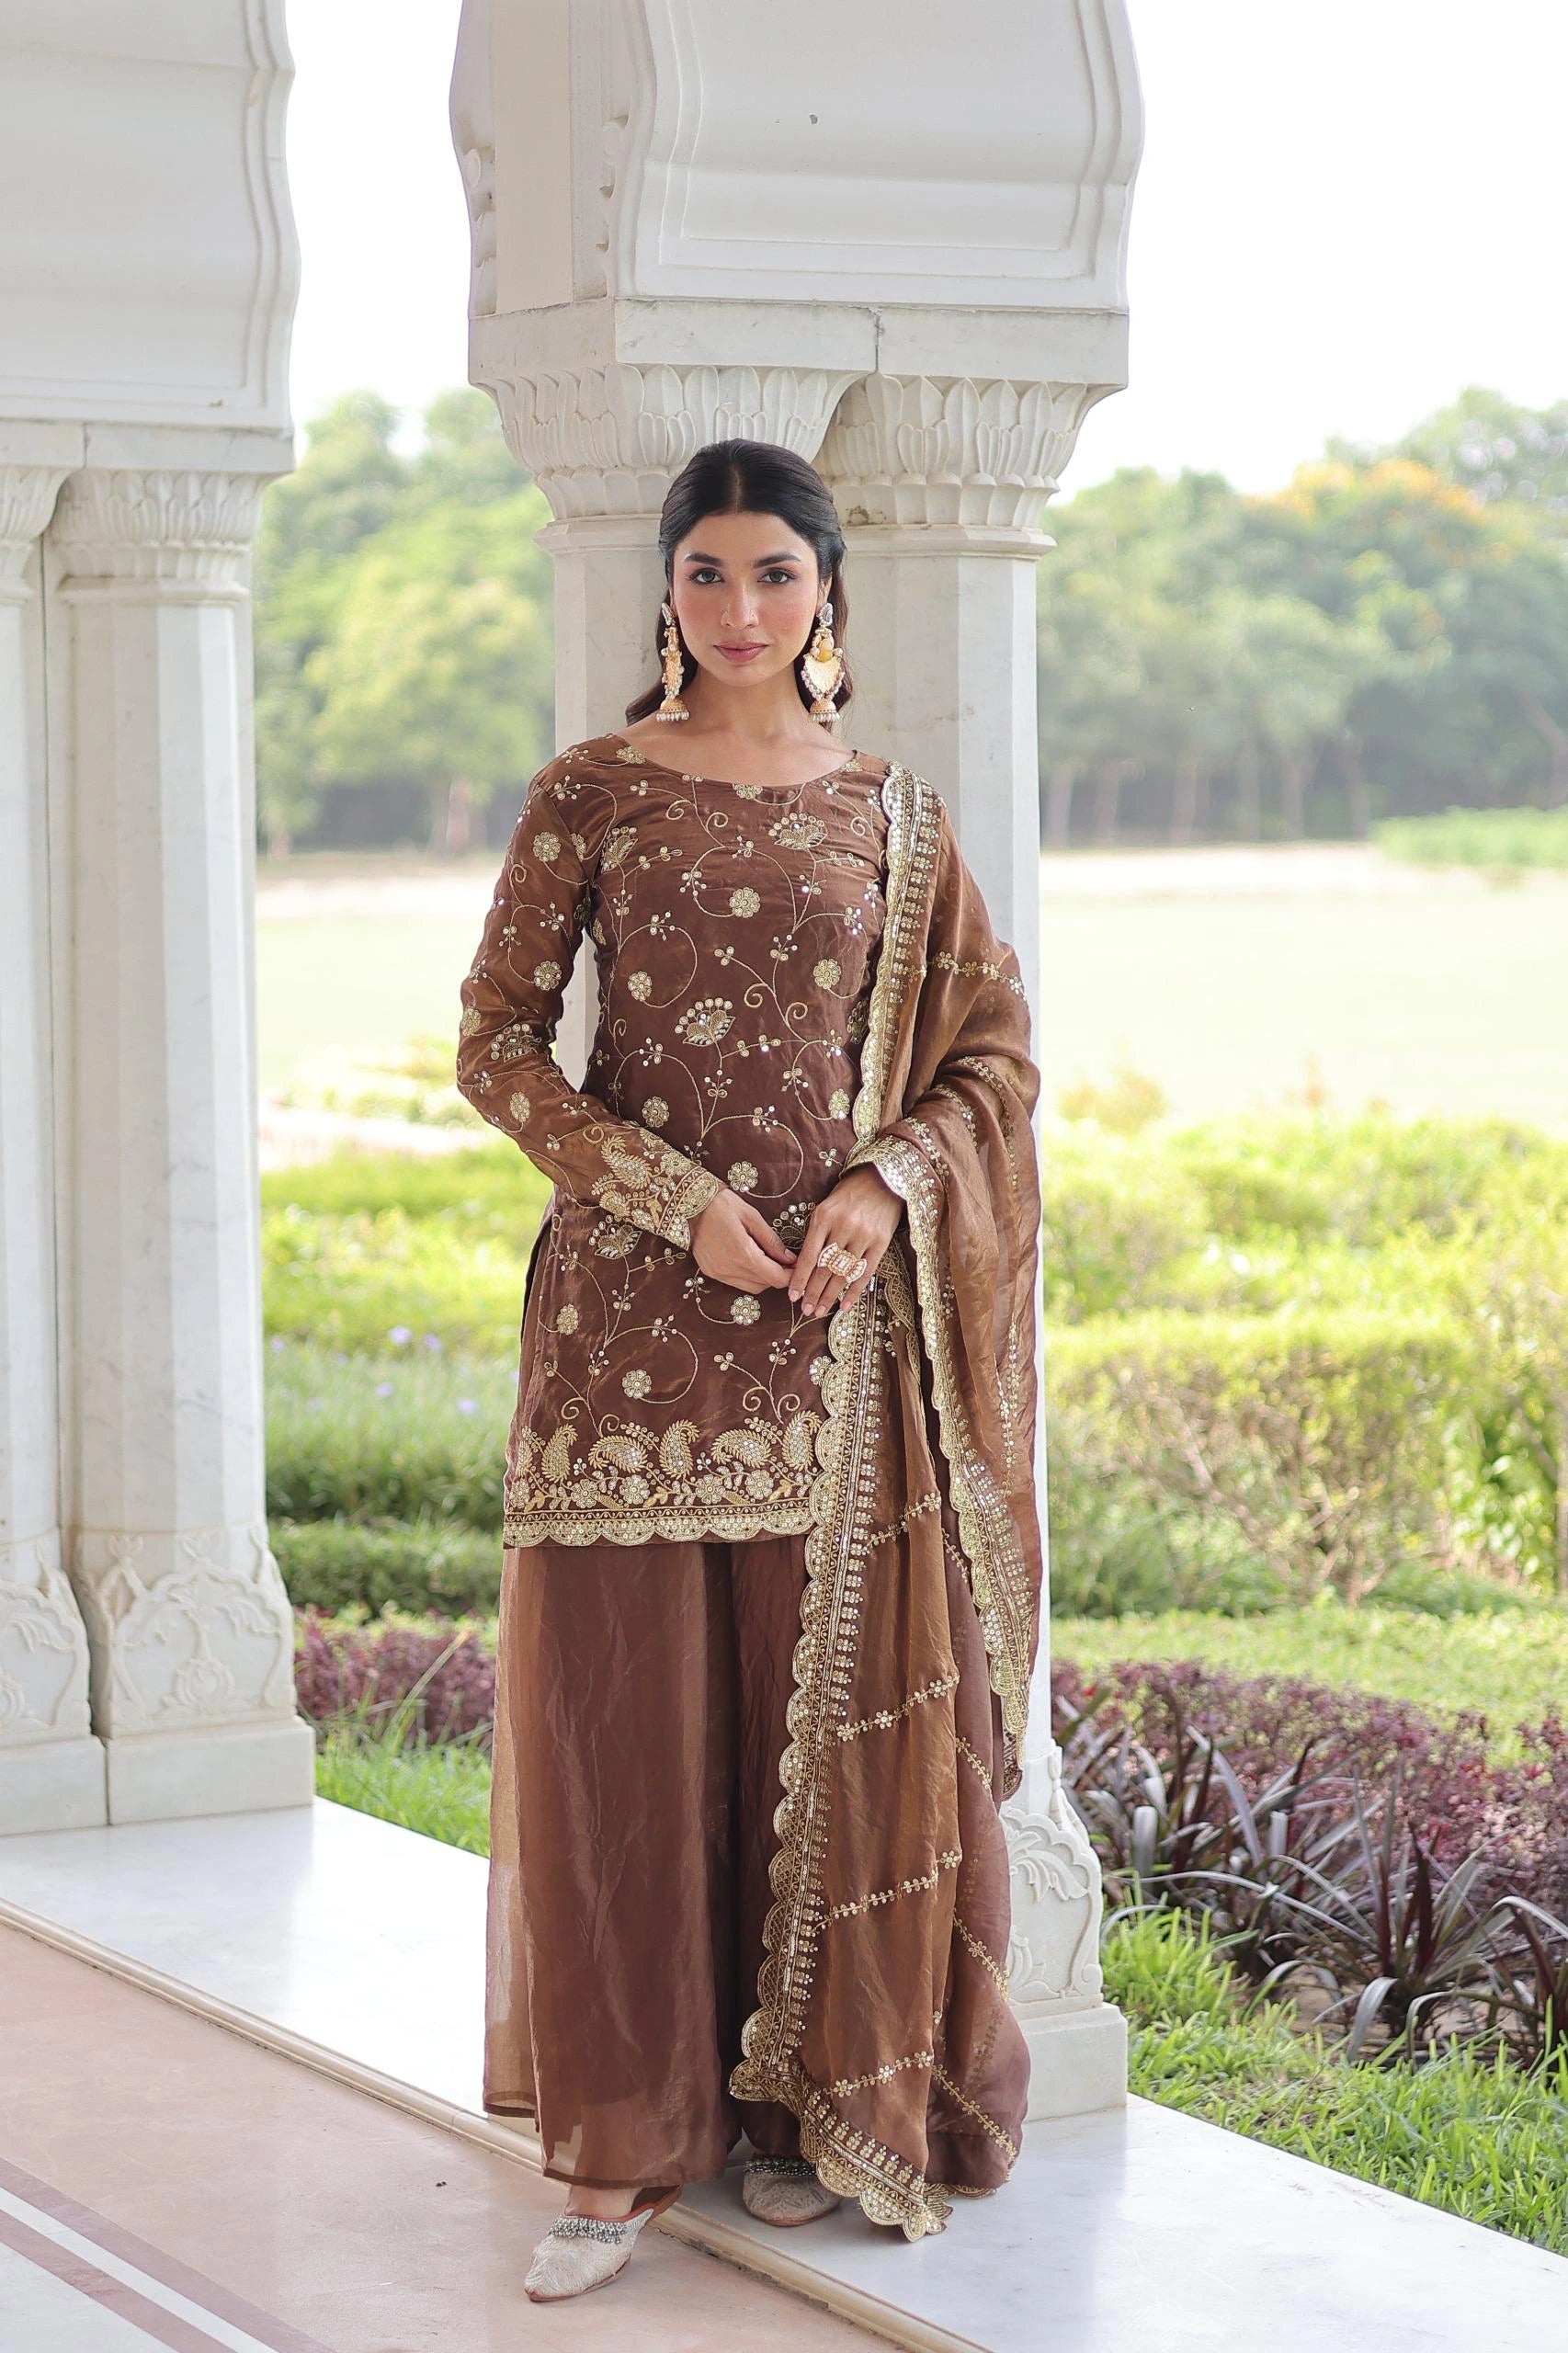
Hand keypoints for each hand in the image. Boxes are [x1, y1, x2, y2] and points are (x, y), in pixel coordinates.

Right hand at [689, 1188, 796, 1291]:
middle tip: (786, 1261)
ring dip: (764, 1278)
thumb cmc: (722, 1205)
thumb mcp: (752, 1217)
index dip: (791, 1275)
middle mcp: (729, 1269)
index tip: (798, 1266)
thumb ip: (772, 1241)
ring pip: (751, 1287)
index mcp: (743, 1253)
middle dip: (779, 1276)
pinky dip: (748, 1277)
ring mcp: (718, 1273)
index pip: (775, 1278)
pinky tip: (750, 1260)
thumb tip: (790, 1258)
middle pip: (765, 1285)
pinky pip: (736, 1283)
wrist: (688, 1204)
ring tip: (769, 1260)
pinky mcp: (710, 1273)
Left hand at [789, 1166, 902, 1318]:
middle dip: (813, 1293)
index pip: (808, 1255)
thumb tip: (803, 1266)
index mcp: (823, 1217)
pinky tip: (844, 1306)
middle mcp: (843, 1227)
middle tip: (805, 1310)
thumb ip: (815, 1233)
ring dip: (830, 1296)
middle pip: (824, 1268)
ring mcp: (863, 1236)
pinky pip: (864, 1273)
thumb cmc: (848, 1195)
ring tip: (820, 1310)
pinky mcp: (880, 1243)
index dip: (800, 1279)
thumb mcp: (825, 1207)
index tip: (792, 1296)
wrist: (882, 1180)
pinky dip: (854, 1292)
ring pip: (842, 1274)